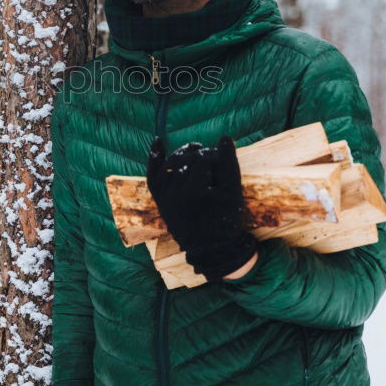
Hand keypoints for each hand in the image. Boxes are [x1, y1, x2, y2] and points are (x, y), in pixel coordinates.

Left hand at [146, 135, 256, 281]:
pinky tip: (157, 141)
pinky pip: (152, 175)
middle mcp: (175, 193)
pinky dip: (154, 158)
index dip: (215, 155)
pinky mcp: (160, 200)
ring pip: (169, 164)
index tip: (223, 159)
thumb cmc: (226, 220)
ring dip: (182, 153)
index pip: (203, 160)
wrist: (211, 249)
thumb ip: (229, 164)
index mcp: (195, 191)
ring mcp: (165, 197)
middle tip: (212, 157)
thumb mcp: (232, 193)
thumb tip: (225, 137)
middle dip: (200, 154)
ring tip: (195, 149)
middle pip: (186, 160)